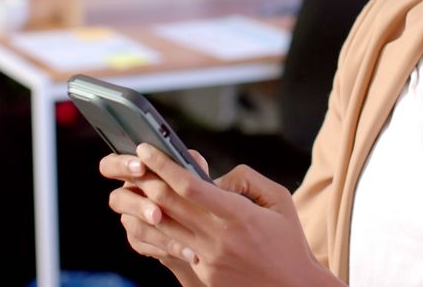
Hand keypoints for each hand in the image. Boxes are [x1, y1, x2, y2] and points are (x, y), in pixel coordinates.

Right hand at [99, 150, 207, 286]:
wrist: (203, 224)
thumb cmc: (194, 190)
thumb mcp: (196, 173)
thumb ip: (190, 162)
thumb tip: (187, 159)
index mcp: (134, 172)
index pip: (111, 165)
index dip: (121, 165)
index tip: (142, 167)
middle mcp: (128, 195)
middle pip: (117, 199)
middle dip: (138, 206)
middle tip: (157, 213)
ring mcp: (130, 219)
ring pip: (131, 225)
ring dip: (153, 230)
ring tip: (177, 235)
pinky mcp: (138, 241)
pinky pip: (144, 245)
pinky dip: (165, 246)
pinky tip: (184, 249)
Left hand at [135, 144, 341, 286]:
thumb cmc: (289, 241)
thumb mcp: (279, 200)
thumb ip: (247, 179)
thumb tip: (215, 178)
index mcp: (238, 215)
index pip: (189, 186)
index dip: (164, 165)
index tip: (147, 148)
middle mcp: (219, 237)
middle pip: (168, 204)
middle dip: (146, 179)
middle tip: (133, 162)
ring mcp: (208, 259)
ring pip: (163, 227)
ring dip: (145, 204)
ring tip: (136, 187)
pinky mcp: (204, 274)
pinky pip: (174, 247)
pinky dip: (159, 230)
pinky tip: (152, 216)